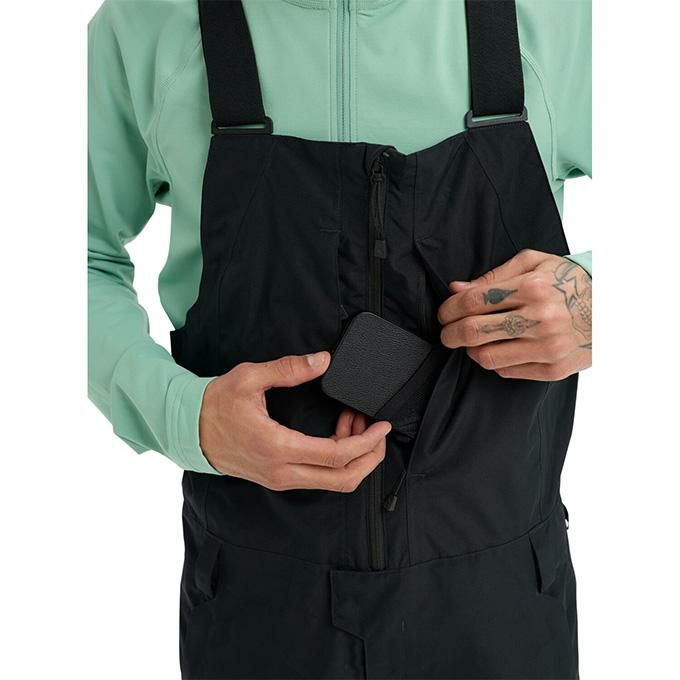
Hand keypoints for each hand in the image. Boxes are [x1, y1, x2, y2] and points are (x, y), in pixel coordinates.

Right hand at [199, 351, 390, 490]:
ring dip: (354, 457)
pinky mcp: (279, 478)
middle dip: (370, 457)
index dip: (367, 442)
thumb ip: (289, 368)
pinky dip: (337, 460)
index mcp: (278, 447)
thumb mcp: (249, 377)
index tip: (382, 425)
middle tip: (379, 430)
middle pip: (343, 479)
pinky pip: (319, 477)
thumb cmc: (216, 404)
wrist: (189, 430)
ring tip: (355, 422)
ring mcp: (281, 479)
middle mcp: (283, 471)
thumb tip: (323, 360)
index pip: (336, 455)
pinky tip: (338, 432)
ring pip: (334, 482)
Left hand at [438, 249, 591, 380]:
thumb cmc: (568, 282)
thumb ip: (493, 276)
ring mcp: (547, 347)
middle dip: (449, 334)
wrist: (612, 309)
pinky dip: (494, 361)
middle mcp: (540, 318)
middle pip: (473, 331)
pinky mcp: (553, 368)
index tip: (443, 314)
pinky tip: (497, 349)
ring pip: (485, 356)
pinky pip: (506, 370)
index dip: (449, 309)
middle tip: (446, 333)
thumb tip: (456, 289)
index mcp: (533, 288)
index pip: (473, 301)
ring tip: (471, 343)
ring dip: (469, 350)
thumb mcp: (534, 264)